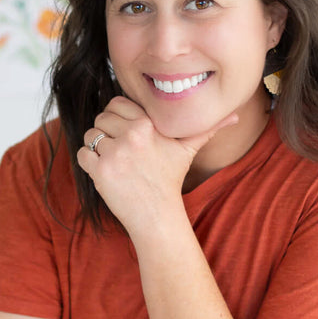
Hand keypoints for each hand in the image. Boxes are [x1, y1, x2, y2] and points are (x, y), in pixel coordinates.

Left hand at [76, 96, 237, 234]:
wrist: (157, 215)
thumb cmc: (170, 179)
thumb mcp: (189, 149)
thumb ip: (208, 128)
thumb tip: (235, 115)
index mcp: (148, 124)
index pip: (116, 103)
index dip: (117, 116)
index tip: (126, 131)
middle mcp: (131, 136)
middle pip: (101, 117)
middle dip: (106, 130)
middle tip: (119, 148)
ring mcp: (114, 153)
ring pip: (90, 134)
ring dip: (96, 146)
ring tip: (113, 160)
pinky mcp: (100, 171)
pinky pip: (83, 154)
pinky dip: (88, 161)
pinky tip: (104, 170)